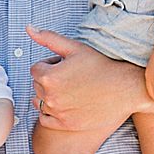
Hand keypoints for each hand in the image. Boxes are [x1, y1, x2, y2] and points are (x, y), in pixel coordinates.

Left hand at [27, 26, 141, 132]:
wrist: (125, 89)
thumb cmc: (102, 66)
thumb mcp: (75, 48)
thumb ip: (48, 38)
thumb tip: (28, 28)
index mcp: (49, 76)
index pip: (36, 69)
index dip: (51, 65)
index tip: (67, 65)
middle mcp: (50, 96)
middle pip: (38, 85)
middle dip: (50, 80)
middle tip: (73, 77)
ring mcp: (57, 113)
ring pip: (41, 102)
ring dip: (50, 95)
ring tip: (72, 91)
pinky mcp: (65, 125)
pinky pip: (45, 119)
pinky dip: (51, 112)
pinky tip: (68, 104)